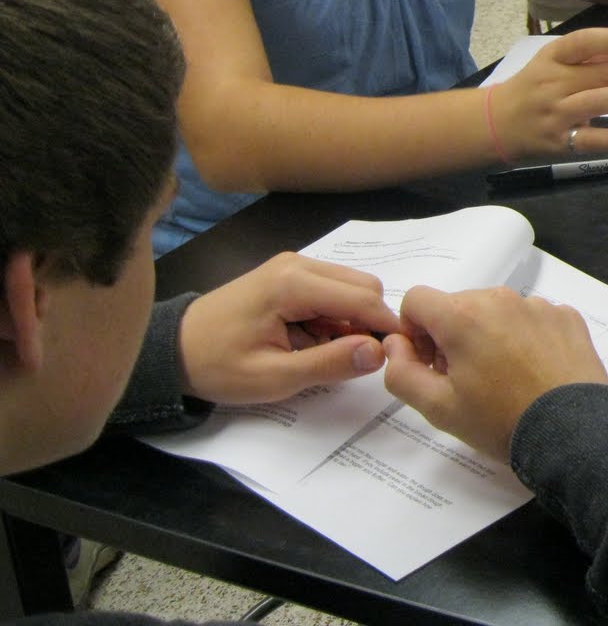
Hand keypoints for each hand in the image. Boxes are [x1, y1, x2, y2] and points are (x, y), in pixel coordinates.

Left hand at [177, 253, 402, 403]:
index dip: (386, 328)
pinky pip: (333, 289)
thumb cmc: (217, 366)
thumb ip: (328, 364)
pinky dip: (337, 315)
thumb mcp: (272, 378)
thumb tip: (378, 352)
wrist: (172, 350)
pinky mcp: (289, 274)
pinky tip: (315, 340)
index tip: (399, 358)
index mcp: (293, 284)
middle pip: (364, 286)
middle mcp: (298, 264)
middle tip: (355, 362)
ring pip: (352, 286)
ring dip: (353, 320)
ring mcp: (293, 265)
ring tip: (329, 353)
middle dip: (371, 322)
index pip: (362, 299)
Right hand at [383, 286, 607, 460]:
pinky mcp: (567, 316)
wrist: (571, 432)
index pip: (417, 300)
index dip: (414, 331)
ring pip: (497, 311)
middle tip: (466, 380)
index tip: (430, 363)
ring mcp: (538, 305)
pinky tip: (535, 373)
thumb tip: (396, 344)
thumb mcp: (438, 408)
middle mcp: (500, 298)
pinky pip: (533, 318)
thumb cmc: (500, 421)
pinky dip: (527, 338)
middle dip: (452, 336)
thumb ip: (402, 372)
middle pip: (458, 305)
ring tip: (505, 379)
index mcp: (462, 315)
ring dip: (490, 335)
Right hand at [494, 27, 607, 158]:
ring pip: (598, 102)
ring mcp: (556, 114)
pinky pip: (592, 139)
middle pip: (601, 73)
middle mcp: (553, 83)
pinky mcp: (559, 142)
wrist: (494, 124)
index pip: (584, 43)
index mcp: (552, 58)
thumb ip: (588, 58)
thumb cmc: (532, 88)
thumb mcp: (551, 64)